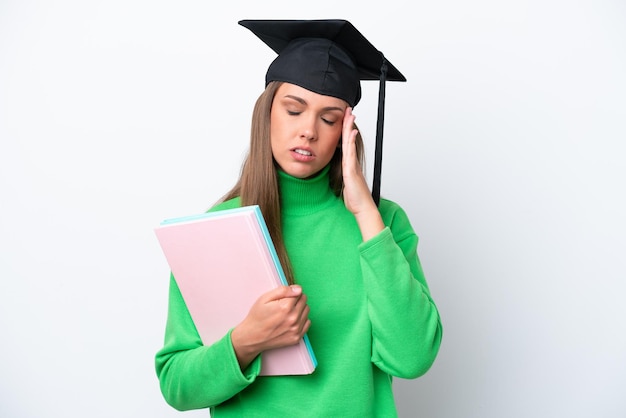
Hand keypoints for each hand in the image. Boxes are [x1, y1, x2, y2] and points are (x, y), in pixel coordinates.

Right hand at [231, 285, 310, 369]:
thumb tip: (298, 289)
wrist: (252, 337)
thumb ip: (283, 291)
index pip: (299, 293)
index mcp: (285, 307)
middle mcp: (293, 318)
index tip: (285, 296)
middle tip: (285, 304)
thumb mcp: (265, 298)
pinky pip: (307, 323)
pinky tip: (291, 320)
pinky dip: (301, 320)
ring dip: (300, 309)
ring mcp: (295, 329)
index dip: (291, 293)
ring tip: (287, 312)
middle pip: (304, 301)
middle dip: (296, 299)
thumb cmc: (257, 317)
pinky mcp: (297, 337)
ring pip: (306, 311)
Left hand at [341, 108, 384, 240]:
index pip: (346, 143)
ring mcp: (352, 166)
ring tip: (350, 115)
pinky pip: (350, 154)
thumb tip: (341, 170)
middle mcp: (351, 162)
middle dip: (348, 124)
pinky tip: (350, 133)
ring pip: (349, 143)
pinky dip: (350, 143)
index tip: (344, 118)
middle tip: (349, 110)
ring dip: (349, 128)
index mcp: (349, 164)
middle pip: (349, 139)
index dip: (345, 130)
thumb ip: (344, 174)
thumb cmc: (355, 198)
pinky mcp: (351, 171)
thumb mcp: (346, 183)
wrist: (362, 208)